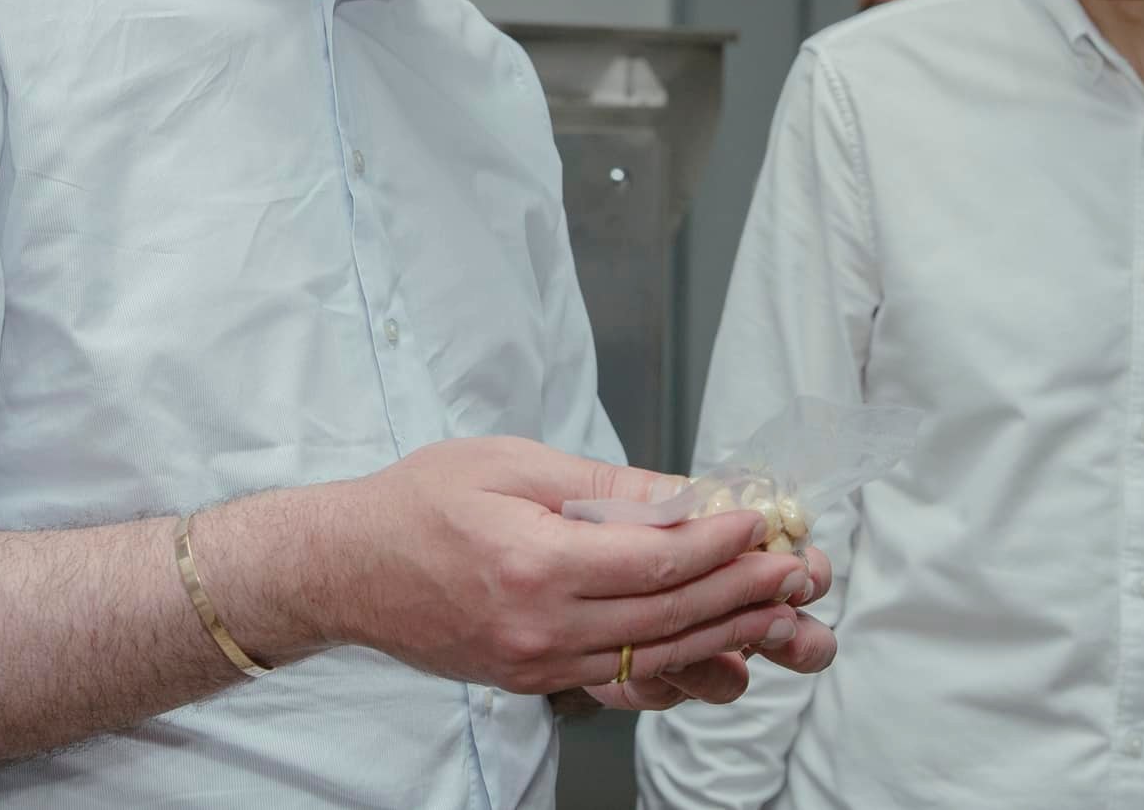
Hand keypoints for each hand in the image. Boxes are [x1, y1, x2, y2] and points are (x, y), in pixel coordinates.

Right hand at [310, 437, 835, 700]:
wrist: (347, 568)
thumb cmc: (419, 501)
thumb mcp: (511, 464)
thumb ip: (602, 484)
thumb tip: (682, 494)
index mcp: (535, 563)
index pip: (657, 559)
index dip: (720, 543)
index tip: (760, 523)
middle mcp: (541, 627)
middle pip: (669, 614)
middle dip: (743, 593)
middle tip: (796, 572)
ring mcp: (537, 664)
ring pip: (655, 655)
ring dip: (724, 633)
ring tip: (777, 612)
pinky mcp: (533, 680)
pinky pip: (621, 677)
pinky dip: (676, 663)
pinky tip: (716, 649)